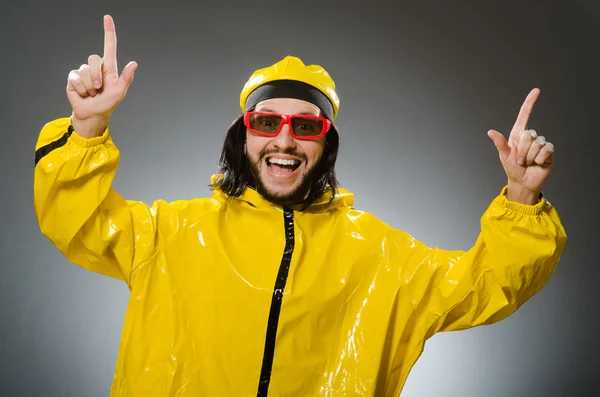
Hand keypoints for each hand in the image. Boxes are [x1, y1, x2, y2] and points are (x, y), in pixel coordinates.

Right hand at [66, 15, 136, 137]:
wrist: (92, 114)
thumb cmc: (108, 103)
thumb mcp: (120, 92)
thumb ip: (127, 78)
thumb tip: (134, 64)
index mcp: (109, 67)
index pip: (109, 46)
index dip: (108, 32)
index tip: (107, 18)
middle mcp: (96, 67)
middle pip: (93, 59)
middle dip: (97, 77)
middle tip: (100, 89)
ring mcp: (83, 72)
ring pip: (84, 71)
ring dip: (90, 86)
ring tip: (92, 93)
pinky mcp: (73, 78)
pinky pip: (75, 79)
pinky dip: (81, 89)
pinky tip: (83, 94)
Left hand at [487, 88, 554, 203]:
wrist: (523, 182)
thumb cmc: (512, 168)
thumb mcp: (504, 156)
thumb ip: (500, 143)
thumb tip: (490, 132)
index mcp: (518, 134)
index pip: (524, 115)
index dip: (530, 102)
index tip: (536, 90)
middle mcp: (530, 137)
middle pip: (528, 134)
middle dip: (522, 150)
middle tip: (520, 159)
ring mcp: (540, 144)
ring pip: (536, 144)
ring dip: (529, 156)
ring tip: (527, 162)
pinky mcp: (549, 152)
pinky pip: (545, 150)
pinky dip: (539, 159)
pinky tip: (537, 163)